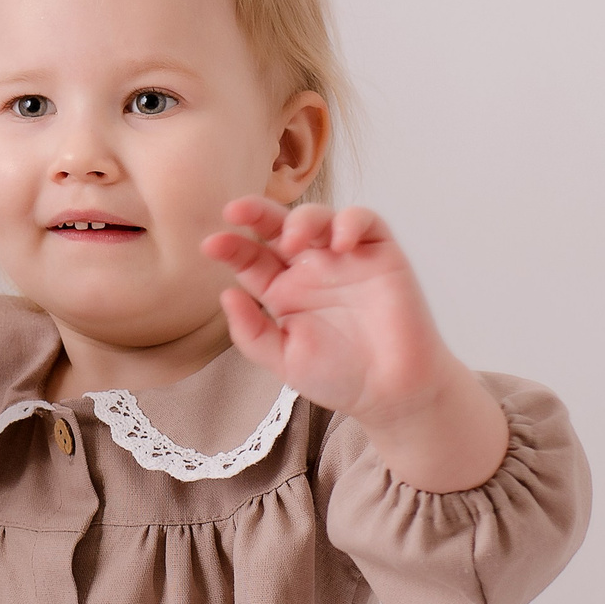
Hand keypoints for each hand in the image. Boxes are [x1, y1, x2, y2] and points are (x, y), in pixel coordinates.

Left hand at [202, 199, 506, 491]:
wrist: (392, 392)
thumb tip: (226, 294)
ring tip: (294, 239)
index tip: (211, 245)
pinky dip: (350, 222)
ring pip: (319, 218)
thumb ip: (252, 333)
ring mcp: (344, 258)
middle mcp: (309, 269)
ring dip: (302, 219)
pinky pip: (364, 222)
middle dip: (256, 213)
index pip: (251, 259)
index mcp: (282, 291)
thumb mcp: (284, 360)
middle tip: (235, 211)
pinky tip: (339, 242)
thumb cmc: (338, 377)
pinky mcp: (380, 253)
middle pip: (278, 228)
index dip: (231, 248)